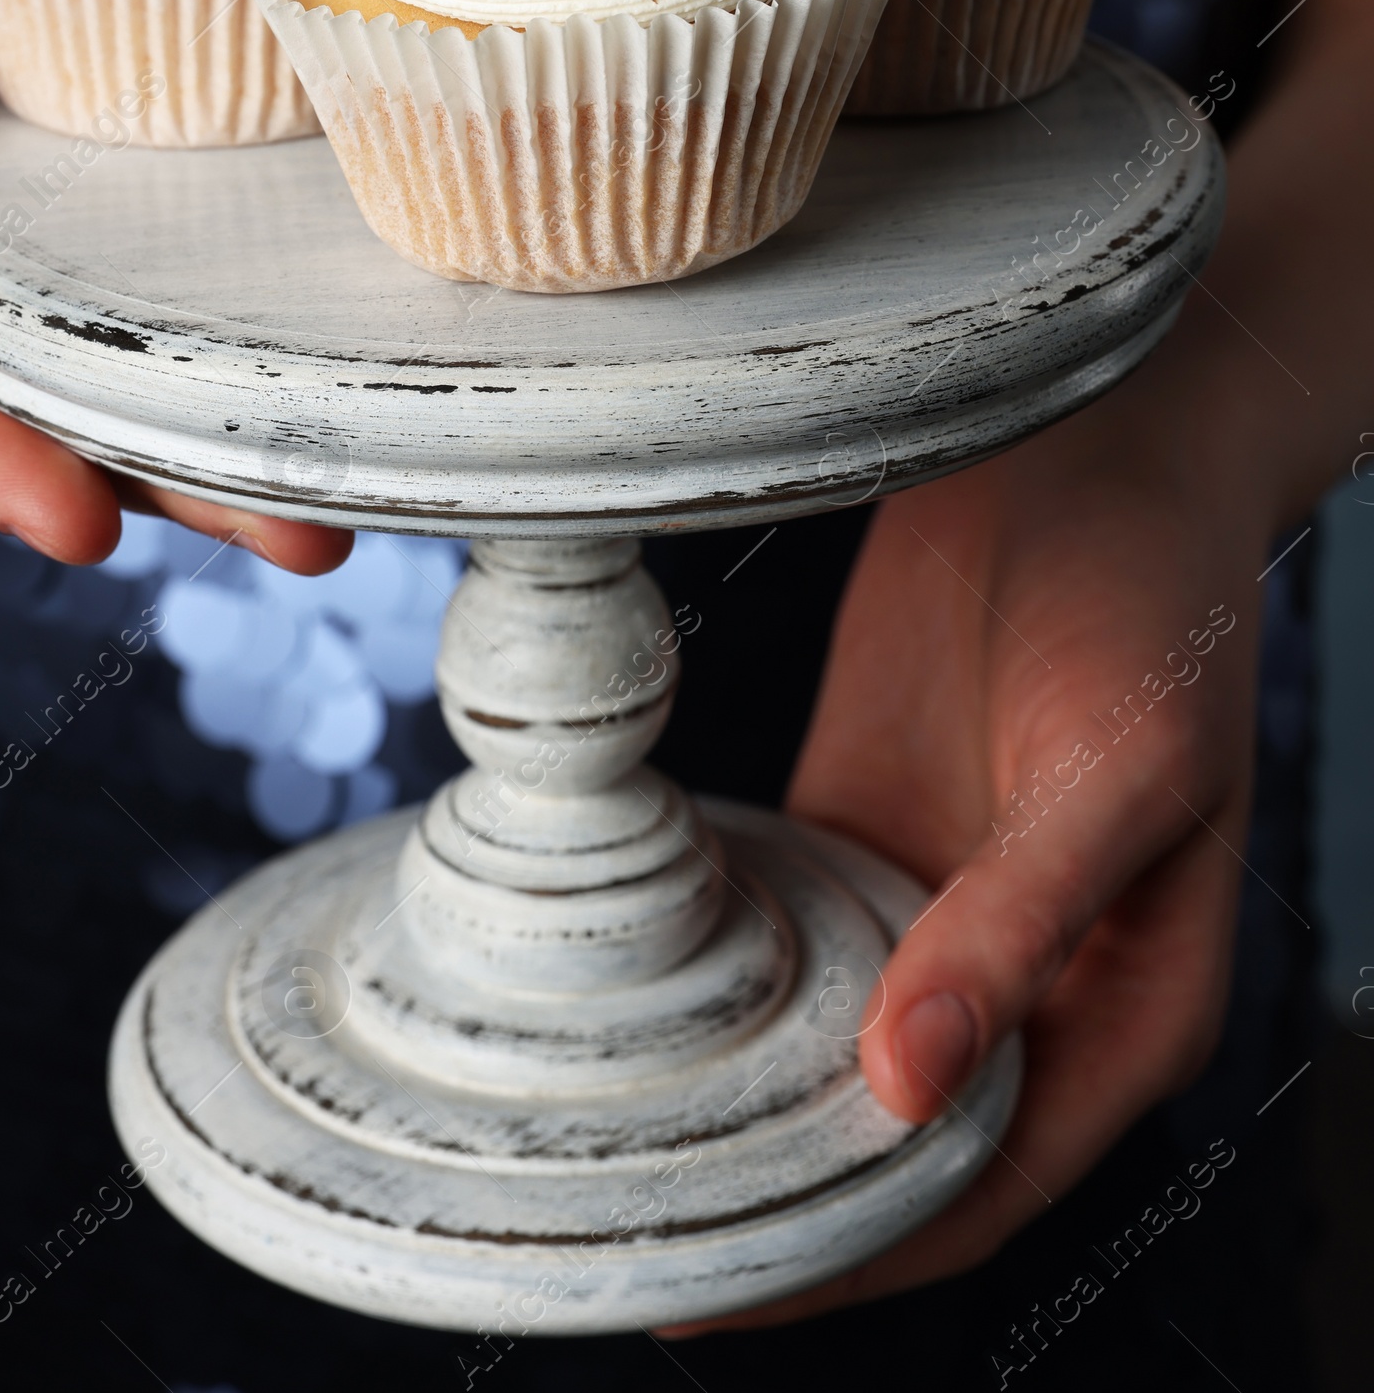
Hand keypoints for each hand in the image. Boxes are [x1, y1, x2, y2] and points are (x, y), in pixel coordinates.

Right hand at [0, 0, 350, 574]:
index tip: (80, 521)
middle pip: (35, 413)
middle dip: (157, 488)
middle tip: (293, 533)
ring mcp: (49, 262)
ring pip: (126, 385)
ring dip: (231, 462)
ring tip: (343, 508)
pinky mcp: (134, 231)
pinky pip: (192, 308)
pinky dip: (262, 360)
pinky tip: (353, 391)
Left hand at [666, 381, 1264, 1330]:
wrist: (1094, 452)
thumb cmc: (1154, 605)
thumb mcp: (1116, 771)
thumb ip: (1016, 927)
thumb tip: (907, 1091)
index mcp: (1118, 1010)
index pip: (978, 1185)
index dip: (859, 1252)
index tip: (720, 1291)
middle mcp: (1020, 984)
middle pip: (883, 1143)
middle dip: (770, 1202)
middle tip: (614, 1236)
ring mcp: (930, 905)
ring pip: (818, 1050)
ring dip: (729, 1100)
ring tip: (591, 1146)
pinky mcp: (860, 824)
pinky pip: (779, 936)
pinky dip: (712, 980)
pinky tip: (618, 1002)